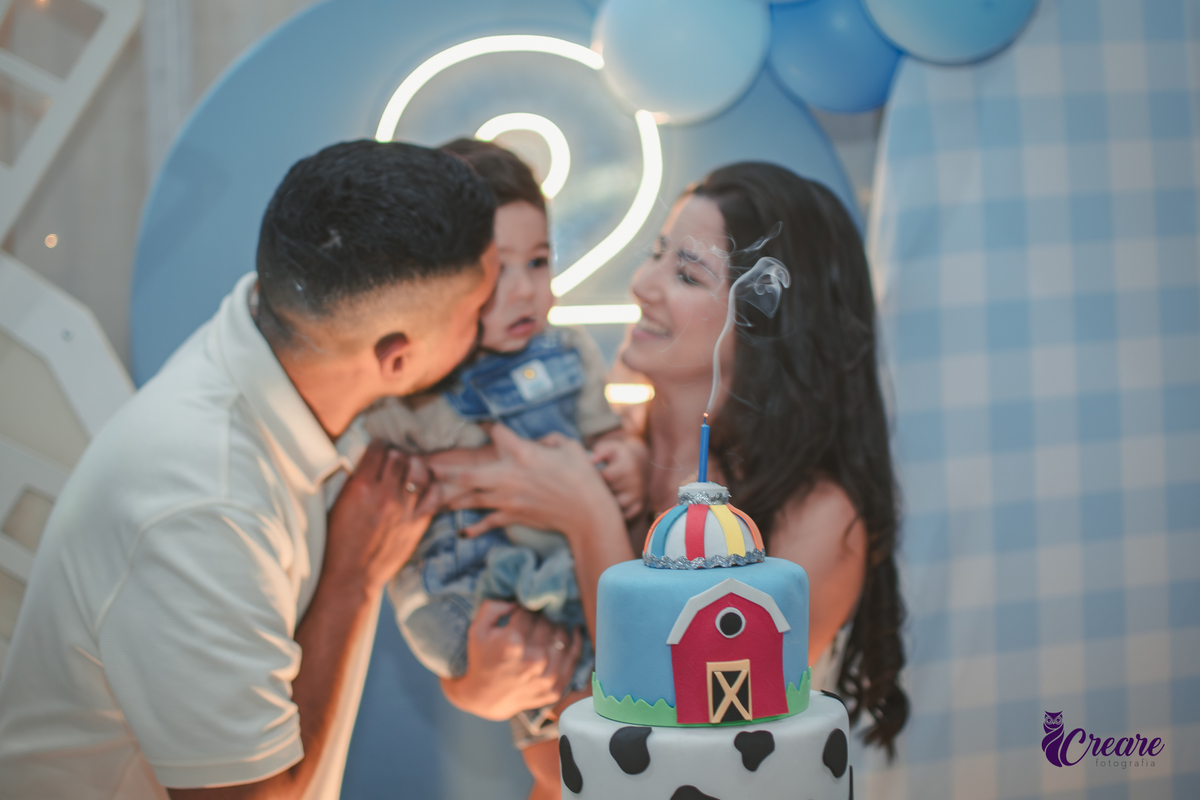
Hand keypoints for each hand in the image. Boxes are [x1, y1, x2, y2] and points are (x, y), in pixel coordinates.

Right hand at [324, 440, 438, 593]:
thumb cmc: (337, 543)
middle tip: (392, 461)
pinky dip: (430, 487)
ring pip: (420, 471)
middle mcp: (386, 493)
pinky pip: (433, 493)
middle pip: (400, 456)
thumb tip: (364, 462)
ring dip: (414, 468)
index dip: (377, 447)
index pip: (377, 449)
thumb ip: (353, 481)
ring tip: (408, 472)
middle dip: (396, 455)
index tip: (377, 450)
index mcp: (361, 486)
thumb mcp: (337, 505)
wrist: (351, 577)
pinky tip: (422, 488)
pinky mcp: (418, 523)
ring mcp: (405, 508)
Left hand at [432, 424, 614, 538]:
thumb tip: (536, 442)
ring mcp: (508, 499)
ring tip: (433, 496)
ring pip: (472, 498)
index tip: (482, 423)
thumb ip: (548, 440)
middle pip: (468, 472)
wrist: (588, 513)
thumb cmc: (582, 476)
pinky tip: (462, 531)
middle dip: (445, 469)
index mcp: (523, 453)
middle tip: (427, 466)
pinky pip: (488, 522)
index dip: (488, 426)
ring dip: (451, 497)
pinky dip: (474, 528)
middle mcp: (509, 476)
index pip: (497, 433)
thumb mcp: (568, 446)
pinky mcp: (513, 516)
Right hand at [440, 600, 582, 720]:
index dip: (524, 610)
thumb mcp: (476, 629)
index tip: (521, 614)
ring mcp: (546, 677)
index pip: (529, 613)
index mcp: (512, 643)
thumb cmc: (481, 660)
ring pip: (562, 637)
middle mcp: (532, 660)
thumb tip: (518, 602)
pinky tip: (575, 631)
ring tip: (549, 627)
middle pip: (547, 624)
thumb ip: (493, 607)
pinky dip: (576, 643)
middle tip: (534, 621)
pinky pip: (573, 659)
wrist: (485, 699)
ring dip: (556, 628)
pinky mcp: (555, 689)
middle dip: (540, 618)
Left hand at [590, 433, 647, 520]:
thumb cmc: (617, 455)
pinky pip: (627, 514)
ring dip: (608, 503)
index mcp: (628, 465)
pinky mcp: (639, 504)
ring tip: (600, 496)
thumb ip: (600, 451)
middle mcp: (636, 480)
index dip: (595, 477)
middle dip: (600, 490)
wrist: (637, 461)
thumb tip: (591, 460)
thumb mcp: (610, 448)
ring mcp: (638, 494)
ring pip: (618, 505)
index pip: (607, 476)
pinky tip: (610, 507)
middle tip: (591, 487)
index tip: (588, 475)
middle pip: (611, 491)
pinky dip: (618, 514)